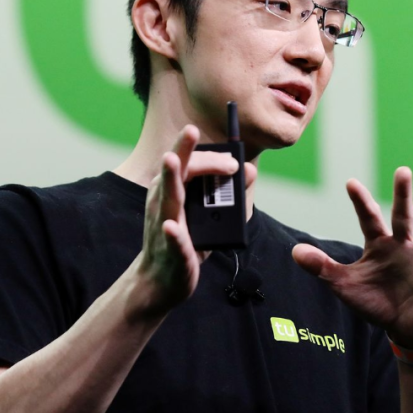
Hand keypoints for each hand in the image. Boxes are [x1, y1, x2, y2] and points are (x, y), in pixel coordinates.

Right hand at [137, 125, 256, 313]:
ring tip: (171, 159)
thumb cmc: (187, 242)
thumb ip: (235, 193)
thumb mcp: (213, 216)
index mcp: (173, 190)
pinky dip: (173, 234)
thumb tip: (250, 169)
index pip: (188, 163)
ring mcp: (165, 226)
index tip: (233, 160)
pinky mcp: (171, 251)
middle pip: (174, 172)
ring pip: (166, 199)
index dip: (210, 156)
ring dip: (169, 179)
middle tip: (192, 130)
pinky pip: (172, 241)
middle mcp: (165, 202)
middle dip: (185, 151)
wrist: (162, 282)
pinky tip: (172, 227)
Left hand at [292, 167, 412, 348]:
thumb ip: (322, 267)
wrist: (403, 328)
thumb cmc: (376, 301)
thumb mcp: (344, 285)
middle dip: (402, 196)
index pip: (369, 219)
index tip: (350, 183)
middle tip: (402, 170)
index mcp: (380, 246)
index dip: (360, 202)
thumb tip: (294, 250)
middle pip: (402, 218)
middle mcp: (403, 248)